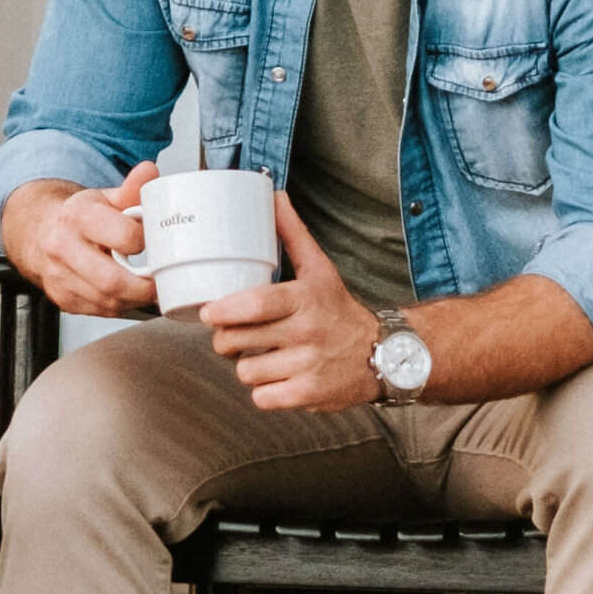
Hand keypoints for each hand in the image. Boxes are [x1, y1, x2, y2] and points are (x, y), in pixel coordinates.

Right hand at [0, 166, 161, 316]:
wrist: (38, 230)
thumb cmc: (77, 217)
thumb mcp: (103, 198)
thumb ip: (131, 189)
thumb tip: (150, 172)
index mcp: (77, 215)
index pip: (124, 237)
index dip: (144, 243)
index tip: (153, 244)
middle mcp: (62, 246)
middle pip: (112, 281)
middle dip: (143, 287)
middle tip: (158, 281)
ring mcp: (58, 275)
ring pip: (107, 302)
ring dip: (133, 299)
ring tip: (143, 287)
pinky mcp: (61, 298)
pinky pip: (99, 312)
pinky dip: (118, 306)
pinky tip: (123, 293)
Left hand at [199, 187, 379, 408]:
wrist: (384, 354)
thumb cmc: (340, 310)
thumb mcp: (320, 269)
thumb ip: (292, 234)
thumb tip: (273, 195)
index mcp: (304, 299)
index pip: (256, 304)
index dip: (225, 310)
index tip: (208, 312)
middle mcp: (307, 333)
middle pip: (240, 340)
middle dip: (225, 340)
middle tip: (228, 335)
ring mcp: (308, 367)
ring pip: (247, 372)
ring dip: (244, 366)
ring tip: (255, 356)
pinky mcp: (310, 396)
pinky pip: (263, 398)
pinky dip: (262, 392)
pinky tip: (273, 378)